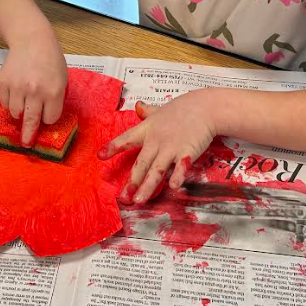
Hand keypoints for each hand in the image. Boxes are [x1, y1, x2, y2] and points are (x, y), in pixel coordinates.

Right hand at [0, 33, 67, 145]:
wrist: (32, 39)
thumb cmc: (50, 59)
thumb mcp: (62, 78)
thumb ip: (55, 99)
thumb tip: (46, 119)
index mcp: (53, 91)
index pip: (49, 119)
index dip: (48, 118)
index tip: (46, 115)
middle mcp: (35, 91)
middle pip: (31, 122)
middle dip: (28, 135)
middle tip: (26, 144)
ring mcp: (18, 87)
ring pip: (15, 114)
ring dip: (19, 114)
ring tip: (23, 104)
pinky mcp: (4, 82)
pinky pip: (5, 103)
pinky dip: (9, 103)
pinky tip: (16, 94)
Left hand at [98, 91, 216, 202]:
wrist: (205, 107)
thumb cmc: (182, 109)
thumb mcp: (160, 110)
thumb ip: (147, 111)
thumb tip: (137, 106)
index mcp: (147, 129)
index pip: (126, 139)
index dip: (113, 147)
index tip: (100, 156)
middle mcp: (156, 140)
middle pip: (141, 163)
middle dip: (131, 181)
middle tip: (123, 198)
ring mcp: (171, 147)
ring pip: (156, 170)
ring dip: (147, 186)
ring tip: (139, 200)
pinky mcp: (187, 152)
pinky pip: (180, 167)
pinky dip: (177, 177)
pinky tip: (173, 187)